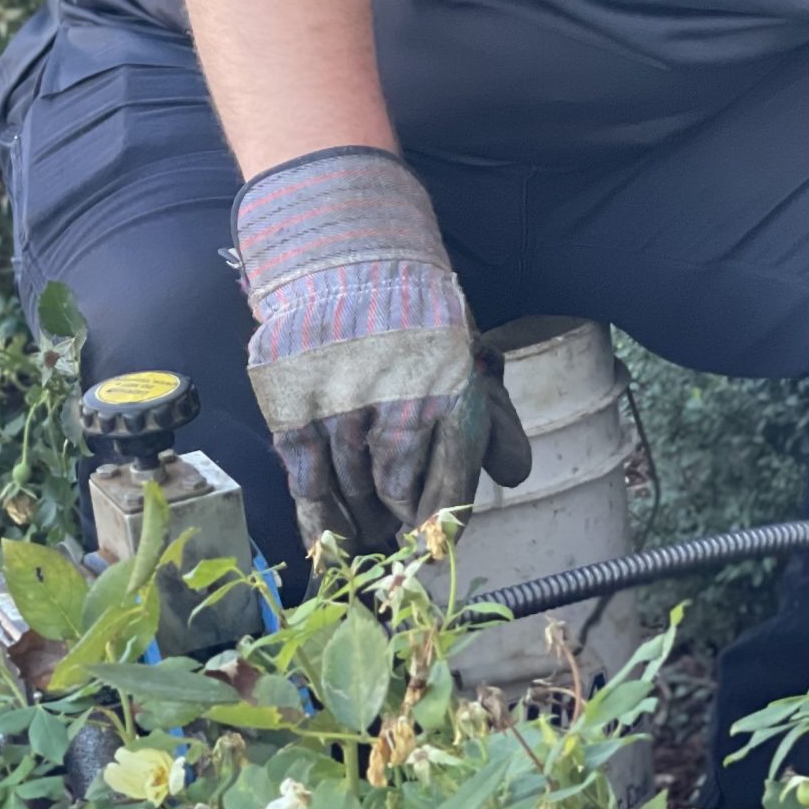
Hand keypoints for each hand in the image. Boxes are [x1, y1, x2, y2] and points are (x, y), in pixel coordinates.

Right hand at [233, 147, 531, 558]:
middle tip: (392, 541)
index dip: (441, 532)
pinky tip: (326, 540)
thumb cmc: (415, 318)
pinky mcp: (295, 406)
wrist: (345, 256)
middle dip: (396, 526)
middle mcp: (398, 404)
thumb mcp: (467, 360)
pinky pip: (306, 481)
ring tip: (363, 535)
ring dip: (358, 521)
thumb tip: (513, 474)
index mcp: (453, 396)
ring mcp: (343, 406)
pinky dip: (316, 518)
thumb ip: (494, 421)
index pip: (451, 490)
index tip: (432, 553)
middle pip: (397, 498)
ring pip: (352, 491)